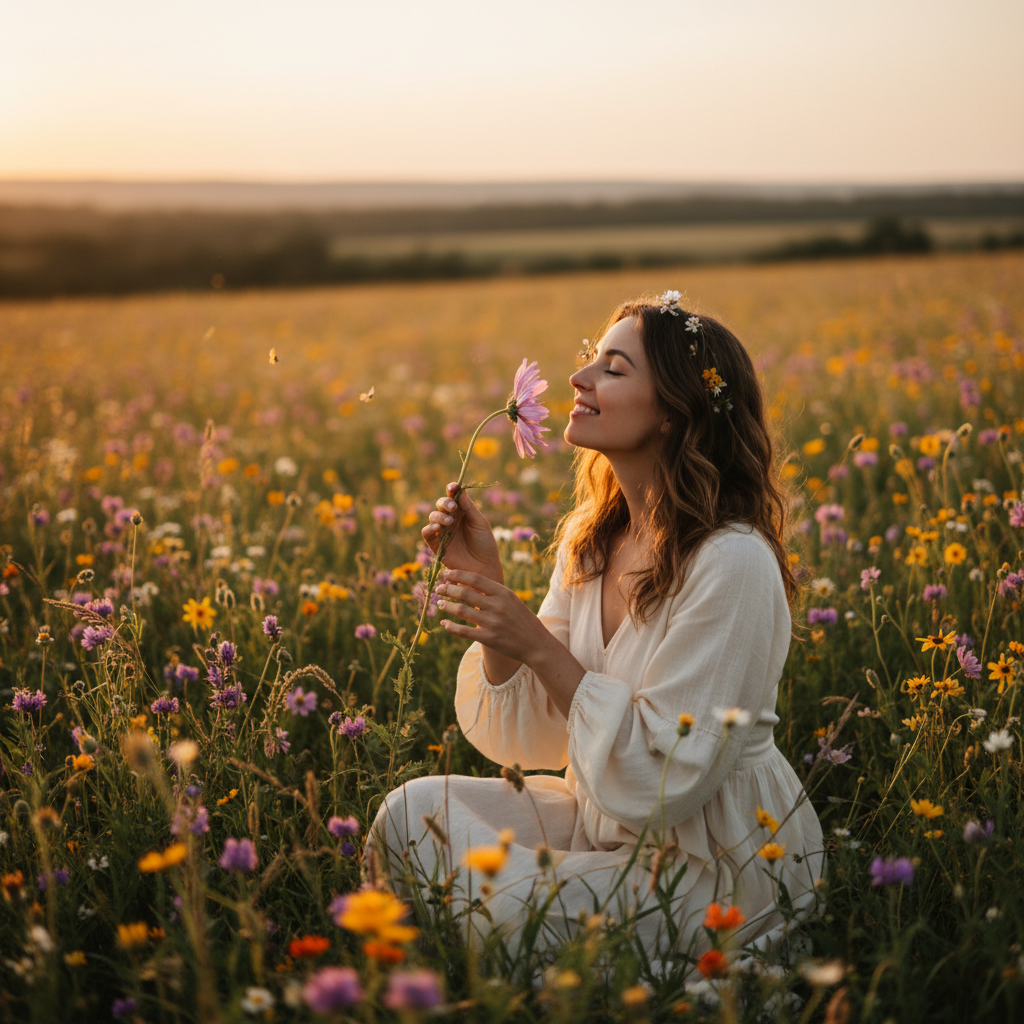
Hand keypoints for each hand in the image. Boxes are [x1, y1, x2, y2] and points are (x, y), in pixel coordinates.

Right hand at [422, 482, 502, 582]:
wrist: (484, 568)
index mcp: (462, 512)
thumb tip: (460, 490)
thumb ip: (469, 508)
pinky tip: (438, 527)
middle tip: (453, 508)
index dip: (452, 489)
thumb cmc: (485, 545)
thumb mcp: (480, 524)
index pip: (454, 497)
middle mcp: (451, 520)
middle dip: (445, 503)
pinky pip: (427, 532)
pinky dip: (430, 528)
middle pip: (441, 504)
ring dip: (439, 515)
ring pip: (433, 516)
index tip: (454, 486)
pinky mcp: (436, 544)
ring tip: (449, 521)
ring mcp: (442, 531)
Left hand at [437, 569, 585, 716]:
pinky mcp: (489, 638)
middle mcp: (497, 606)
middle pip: (465, 593)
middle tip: (438, 588)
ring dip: (447, 606)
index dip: (457, 575)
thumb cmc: (521, 619)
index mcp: (502, 593)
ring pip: (462, 611)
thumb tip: (467, 582)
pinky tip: (444, 624)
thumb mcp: (510, 600)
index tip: (446, 574)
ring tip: (439, 603)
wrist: (536, 643)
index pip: (474, 578)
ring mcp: (492, 623)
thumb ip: (491, 592)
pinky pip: (464, 631)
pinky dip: (451, 627)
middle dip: (448, 589)